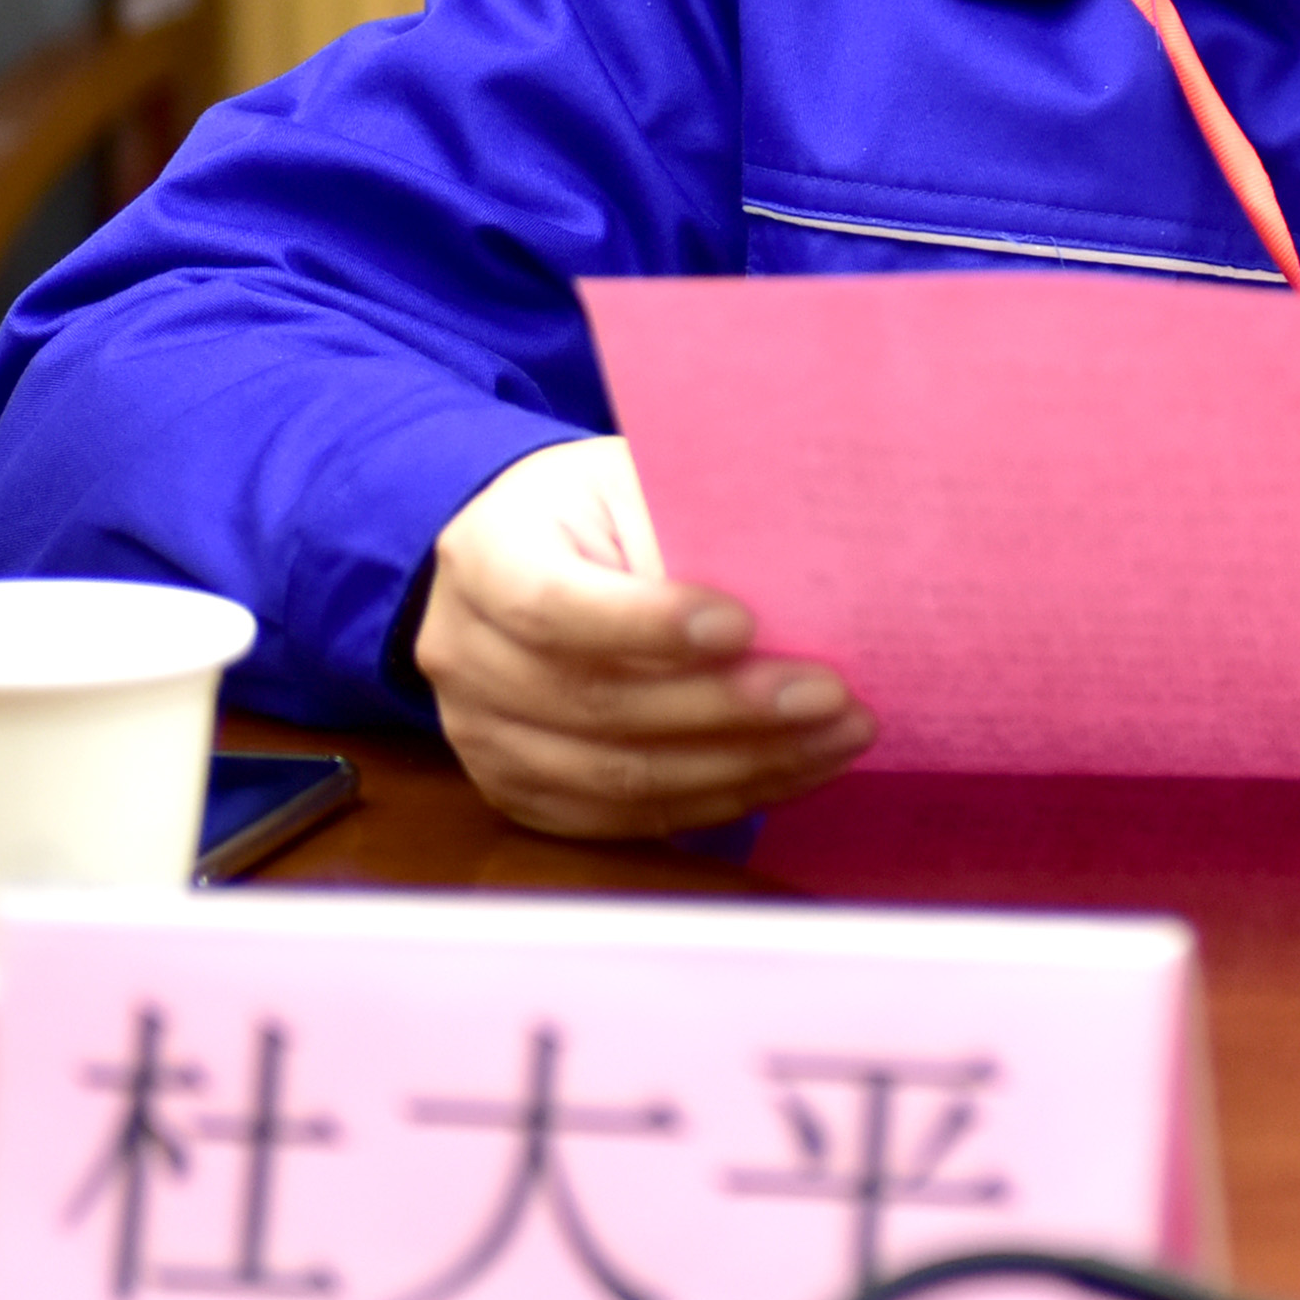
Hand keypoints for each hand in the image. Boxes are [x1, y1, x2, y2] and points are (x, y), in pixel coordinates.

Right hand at [410, 436, 875, 837]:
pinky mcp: (522, 793)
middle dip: (724, 707)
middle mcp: (463, 654)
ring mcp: (483, 737)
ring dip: (742, 764)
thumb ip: (682, 532)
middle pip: (594, 703)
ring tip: (836, 736)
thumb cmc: (596, 511)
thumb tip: (785, 594)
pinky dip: (721, 799)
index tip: (743, 624)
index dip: (647, 624)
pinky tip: (794, 769)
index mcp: (483, 555)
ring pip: (617, 775)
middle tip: (827, 694)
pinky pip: (628, 818)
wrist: (526, 559)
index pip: (552, 606)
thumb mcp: (628, 482)